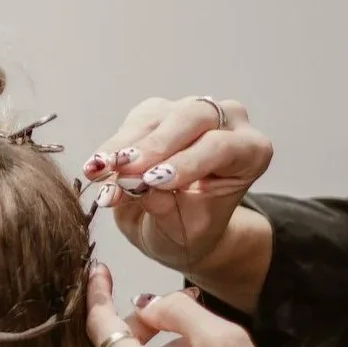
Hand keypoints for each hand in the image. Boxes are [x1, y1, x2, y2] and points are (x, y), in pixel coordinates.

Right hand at [82, 96, 274, 279]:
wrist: (180, 228)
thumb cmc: (191, 232)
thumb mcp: (183, 234)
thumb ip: (166, 210)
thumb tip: (138, 187)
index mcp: (250, 153)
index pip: (221, 147)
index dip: (187, 162)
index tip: (155, 181)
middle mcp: (227, 123)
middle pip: (192, 116)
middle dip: (155, 144)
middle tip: (124, 169)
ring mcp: (191, 112)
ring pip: (157, 116)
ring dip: (125, 145)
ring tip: (101, 172)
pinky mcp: (158, 112)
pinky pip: (133, 122)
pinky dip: (112, 146)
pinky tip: (97, 168)